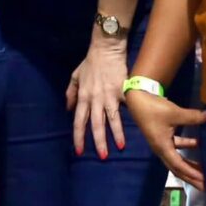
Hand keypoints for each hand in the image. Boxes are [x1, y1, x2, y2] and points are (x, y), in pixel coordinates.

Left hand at [68, 36, 129, 156]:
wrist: (107, 49)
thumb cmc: (91, 63)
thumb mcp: (75, 76)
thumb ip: (71, 93)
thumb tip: (68, 109)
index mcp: (83, 97)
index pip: (79, 121)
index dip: (79, 137)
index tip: (79, 151)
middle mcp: (95, 99)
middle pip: (96, 124)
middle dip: (98, 142)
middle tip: (102, 156)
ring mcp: (110, 95)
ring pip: (112, 119)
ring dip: (116, 134)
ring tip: (119, 147)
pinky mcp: (123, 91)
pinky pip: (126, 107)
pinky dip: (130, 117)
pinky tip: (137, 127)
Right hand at [126, 86, 205, 188]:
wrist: (137, 98)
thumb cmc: (153, 108)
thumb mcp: (174, 113)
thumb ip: (193, 116)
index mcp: (162, 147)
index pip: (179, 165)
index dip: (192, 173)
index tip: (204, 180)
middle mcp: (161, 149)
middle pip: (178, 169)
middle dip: (191, 178)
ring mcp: (162, 144)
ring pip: (178, 159)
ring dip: (190, 165)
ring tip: (204, 171)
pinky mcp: (163, 136)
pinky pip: (177, 147)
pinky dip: (188, 147)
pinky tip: (199, 144)